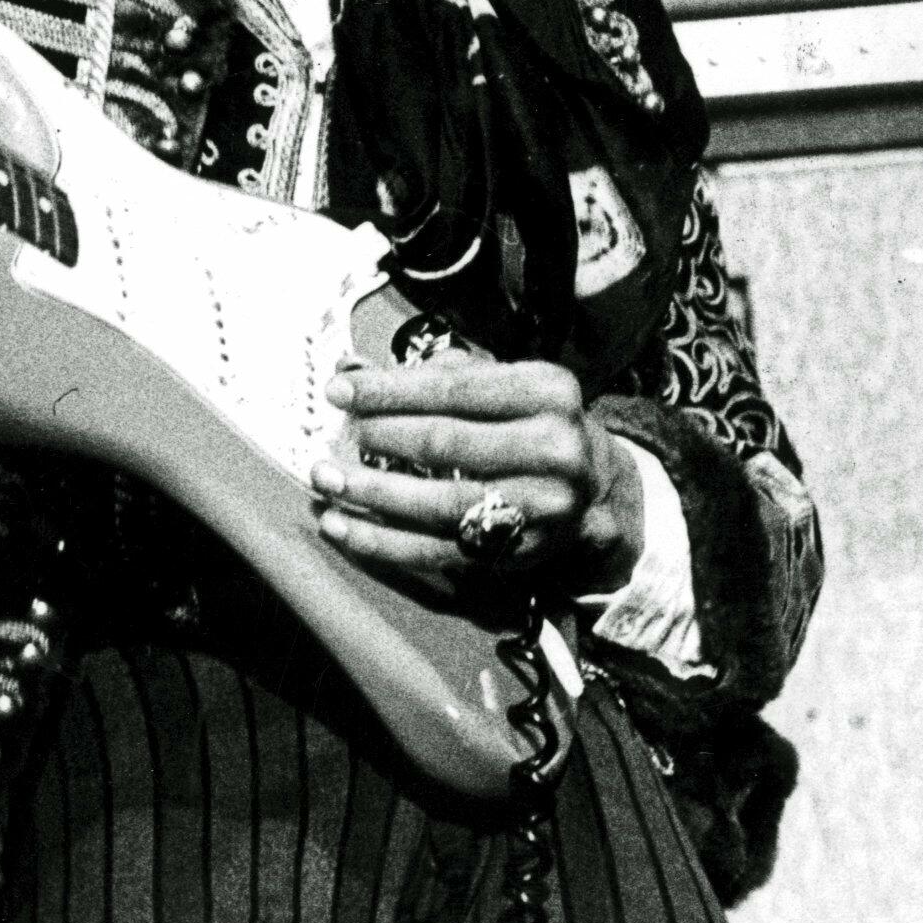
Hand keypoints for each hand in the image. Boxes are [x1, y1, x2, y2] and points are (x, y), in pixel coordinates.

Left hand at [308, 358, 643, 596]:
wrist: (595, 490)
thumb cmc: (530, 423)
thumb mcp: (504, 384)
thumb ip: (436, 375)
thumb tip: (352, 371)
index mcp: (547, 392)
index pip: (454, 388)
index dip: (390, 390)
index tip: (339, 390)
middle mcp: (553, 449)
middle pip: (446, 443)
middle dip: (380, 437)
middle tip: (336, 436)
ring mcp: (540, 506)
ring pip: (440, 502)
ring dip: (373, 494)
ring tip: (327, 479)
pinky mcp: (518, 551)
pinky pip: (439, 551)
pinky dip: (384, 543)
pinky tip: (343, 528)